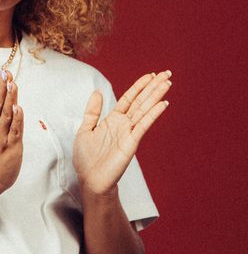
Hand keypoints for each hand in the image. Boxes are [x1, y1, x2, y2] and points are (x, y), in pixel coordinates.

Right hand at [0, 70, 23, 194]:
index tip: (0, 70)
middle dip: (2, 88)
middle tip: (6, 73)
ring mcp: (1, 137)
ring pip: (5, 115)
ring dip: (9, 100)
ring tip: (12, 85)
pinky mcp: (11, 146)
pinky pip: (14, 131)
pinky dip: (16, 120)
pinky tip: (19, 109)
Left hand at [72, 71, 171, 195]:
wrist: (89, 180)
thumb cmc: (86, 159)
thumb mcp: (85, 129)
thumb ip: (92, 111)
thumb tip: (97, 91)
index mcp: (112, 120)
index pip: (129, 99)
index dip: (139, 86)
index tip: (150, 75)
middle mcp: (123, 124)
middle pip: (141, 101)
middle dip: (153, 87)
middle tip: (166, 73)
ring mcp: (128, 133)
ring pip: (145, 109)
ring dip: (156, 96)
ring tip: (168, 83)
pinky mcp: (131, 143)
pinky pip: (143, 125)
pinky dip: (153, 114)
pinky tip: (163, 104)